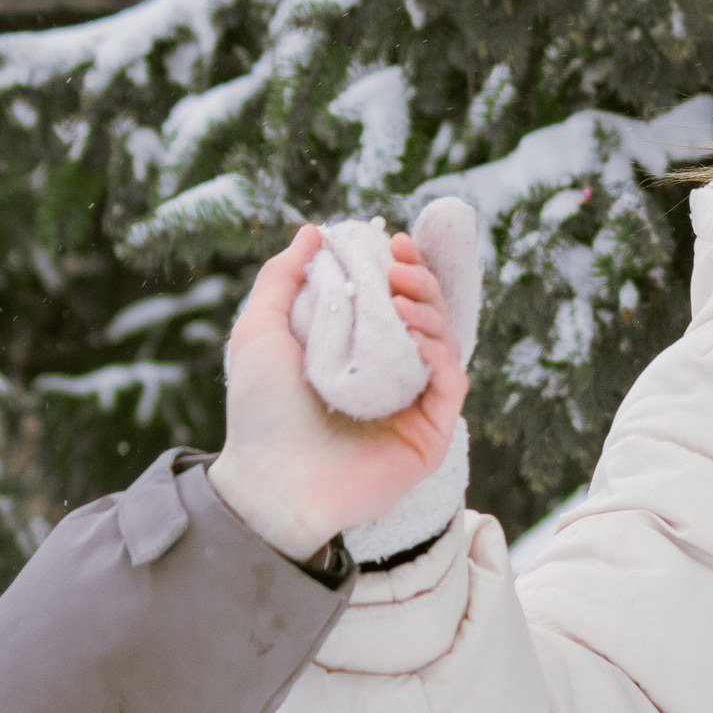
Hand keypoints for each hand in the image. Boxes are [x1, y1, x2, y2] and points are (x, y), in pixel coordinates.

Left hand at [209, 225, 468, 559]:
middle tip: (399, 266)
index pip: (391, 302)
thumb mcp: (259, 331)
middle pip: (426, 317)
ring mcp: (411, 407)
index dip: (400, 267)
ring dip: (429, 312)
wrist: (272, 480)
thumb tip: (312, 232)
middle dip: (420, 282)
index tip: (391, 241)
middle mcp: (386, 378)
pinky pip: (452, 384)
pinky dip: (441, 353)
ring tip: (400, 302)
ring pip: (445, 345)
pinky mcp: (429, 435)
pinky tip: (415, 337)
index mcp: (353, 354)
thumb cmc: (260, 412)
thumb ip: (280, 278)